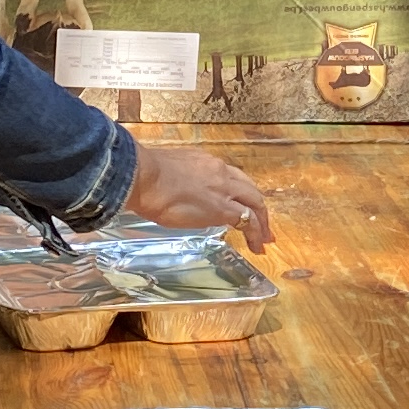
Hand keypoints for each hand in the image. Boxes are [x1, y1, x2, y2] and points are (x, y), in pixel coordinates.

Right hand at [129, 145, 274, 250]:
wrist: (144, 177)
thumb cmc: (146, 176)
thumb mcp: (172, 172)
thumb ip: (184, 182)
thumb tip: (182, 194)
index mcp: (207, 163)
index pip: (233, 177)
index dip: (242, 192)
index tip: (244, 205)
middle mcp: (221, 173)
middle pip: (250, 191)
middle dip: (260, 209)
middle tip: (264, 225)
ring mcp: (224, 190)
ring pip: (255, 204)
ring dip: (262, 223)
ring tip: (264, 239)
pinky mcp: (222, 209)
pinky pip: (248, 222)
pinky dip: (256, 234)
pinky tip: (256, 245)